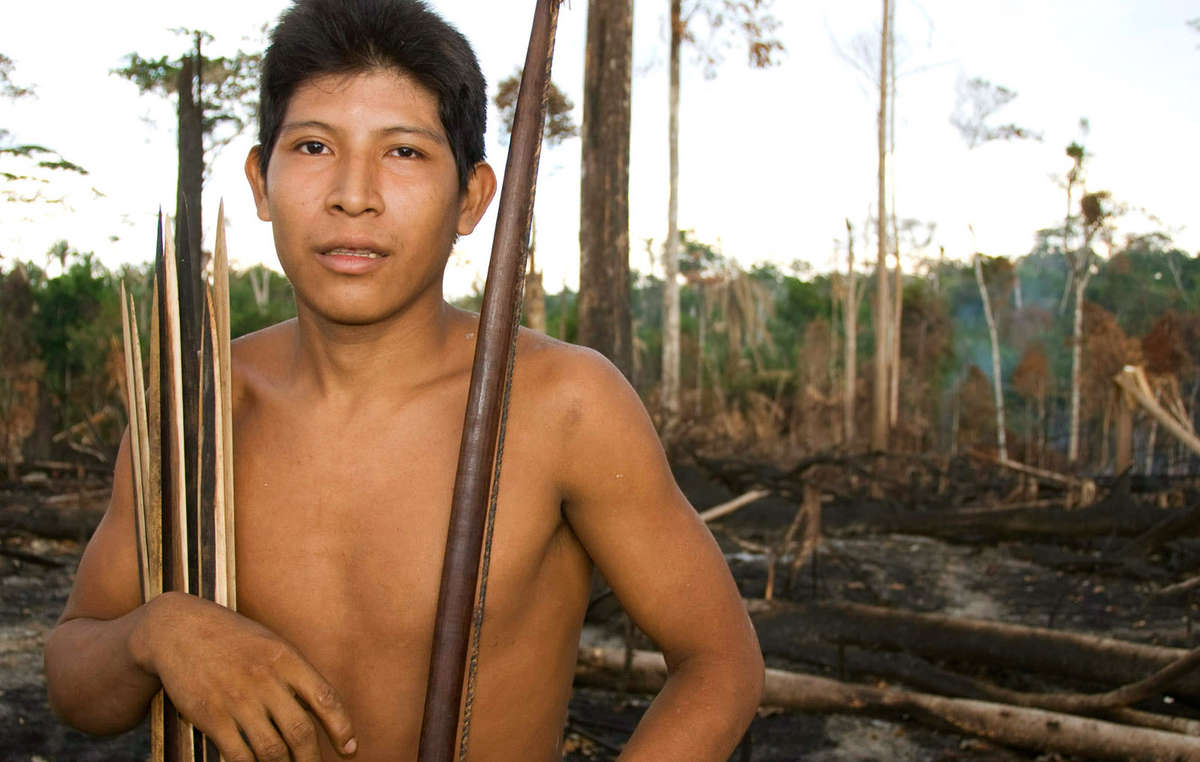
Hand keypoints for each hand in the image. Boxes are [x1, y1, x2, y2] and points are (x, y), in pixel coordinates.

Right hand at [131, 592, 356, 760]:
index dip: (341, 728)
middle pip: (300, 731)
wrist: (179, 630)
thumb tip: (319, 709)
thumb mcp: (271, 644)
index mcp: (286, 658)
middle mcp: (265, 679)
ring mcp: (237, 699)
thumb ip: (295, 674)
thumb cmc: (233, 639)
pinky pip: (238, 755)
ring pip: (271, 750)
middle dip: (311, 759)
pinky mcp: (211, 715)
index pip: (325, 698)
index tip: (349, 750)